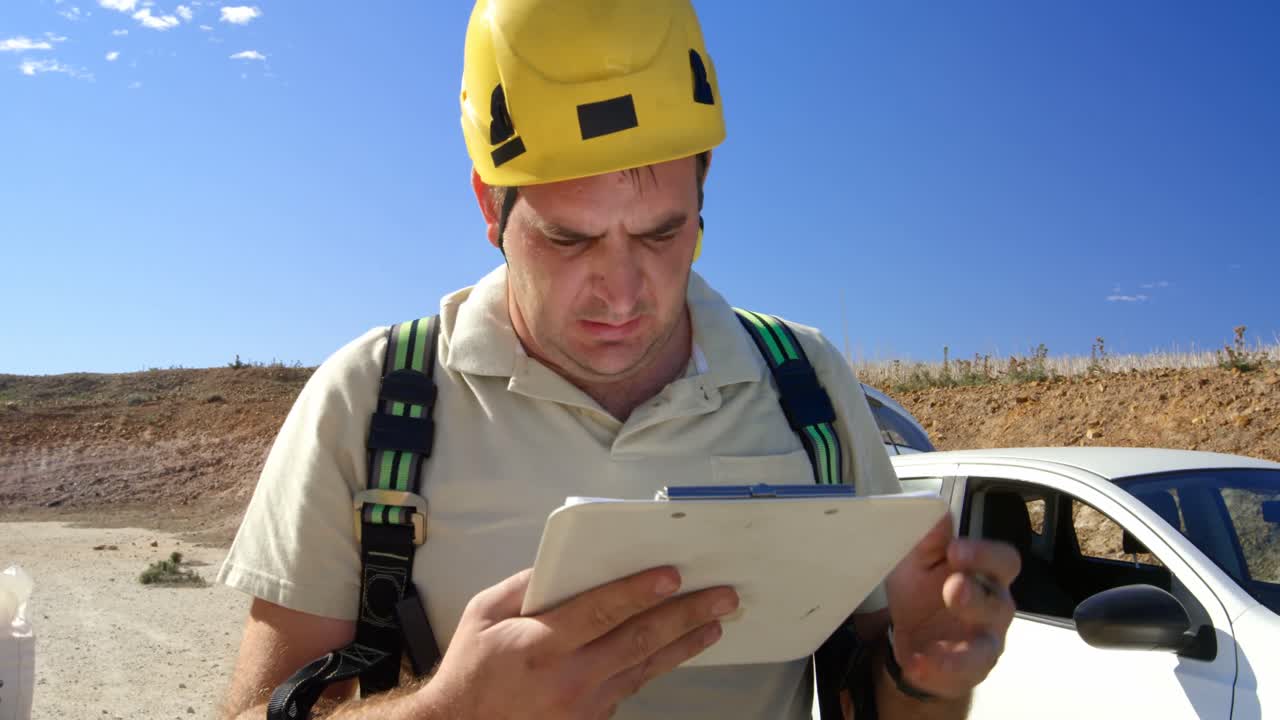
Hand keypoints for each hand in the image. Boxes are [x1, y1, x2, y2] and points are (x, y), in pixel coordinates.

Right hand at [422, 566, 737, 719]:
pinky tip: (678, 649)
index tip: (671, 575)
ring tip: (716, 623)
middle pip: (638, 640)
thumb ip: (526, 585)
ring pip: (645, 668)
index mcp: (540, 644)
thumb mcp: (484, 613)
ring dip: (684, 643)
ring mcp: (584, 705)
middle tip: (721, 597)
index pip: (600, 612)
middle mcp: (568, 678)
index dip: (639, 592)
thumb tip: (566, 562)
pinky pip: (631, 687)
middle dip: (685, 615)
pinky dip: (657, 666)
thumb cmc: (472, 670)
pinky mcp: (592, 719)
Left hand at [883, 513, 1018, 699]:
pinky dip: (938, 667)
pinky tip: (916, 661)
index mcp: (983, 574)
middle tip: (952, 585)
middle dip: (976, 594)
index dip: (985, 554)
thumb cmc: (923, 596)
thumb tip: (935, 509)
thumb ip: (926, 541)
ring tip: (932, 639)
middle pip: (1000, 601)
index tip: (956, 550)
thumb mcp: (915, 564)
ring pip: (987, 643)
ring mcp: (986, 641)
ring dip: (959, 647)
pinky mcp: (972, 670)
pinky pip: (963, 672)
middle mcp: (994, 607)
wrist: (912, 642)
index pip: (1002, 560)